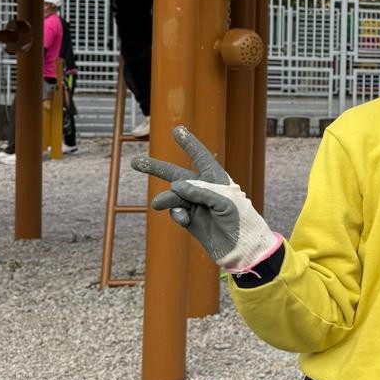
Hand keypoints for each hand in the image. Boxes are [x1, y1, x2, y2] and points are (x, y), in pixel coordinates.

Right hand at [132, 126, 280, 272]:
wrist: (243, 250)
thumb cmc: (241, 221)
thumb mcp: (225, 201)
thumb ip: (201, 190)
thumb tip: (175, 186)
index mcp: (218, 180)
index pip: (201, 158)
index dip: (189, 145)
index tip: (177, 130)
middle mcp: (205, 191)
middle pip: (177, 176)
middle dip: (157, 168)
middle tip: (136, 162)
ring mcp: (197, 206)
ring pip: (174, 196)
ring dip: (166, 198)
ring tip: (157, 204)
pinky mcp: (191, 222)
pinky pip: (177, 213)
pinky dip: (176, 213)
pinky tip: (183, 218)